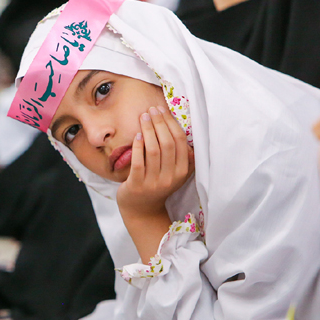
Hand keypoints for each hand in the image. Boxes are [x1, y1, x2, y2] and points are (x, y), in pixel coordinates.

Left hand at [117, 106, 193, 221]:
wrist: (142, 210)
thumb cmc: (158, 184)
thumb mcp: (175, 173)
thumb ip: (182, 156)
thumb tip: (181, 128)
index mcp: (183, 171)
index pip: (180, 142)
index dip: (172, 123)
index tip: (163, 110)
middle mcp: (170, 177)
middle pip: (167, 143)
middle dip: (159, 122)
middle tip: (151, 109)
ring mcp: (154, 182)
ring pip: (153, 150)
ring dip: (148, 130)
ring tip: (143, 117)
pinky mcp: (137, 185)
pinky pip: (138, 162)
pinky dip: (137, 146)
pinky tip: (136, 135)